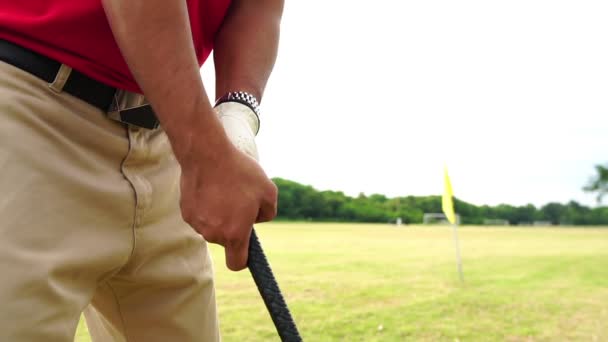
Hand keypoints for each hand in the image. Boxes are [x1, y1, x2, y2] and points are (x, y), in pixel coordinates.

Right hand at [178, 104, 275, 270]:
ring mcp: (197, 224)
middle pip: (226, 239)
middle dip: (234, 225)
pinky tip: (212, 187)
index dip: (243, 259)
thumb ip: (268, 213)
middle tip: (240, 201)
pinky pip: (201, 215)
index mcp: (234, 234)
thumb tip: (257, 219)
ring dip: (220, 214)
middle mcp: (213, 234)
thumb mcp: (268, 192)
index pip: (236, 263)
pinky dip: (207, 206)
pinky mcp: (186, 212)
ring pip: (212, 226)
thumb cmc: (240, 173)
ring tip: (225, 190)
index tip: (246, 247)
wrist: (207, 154)